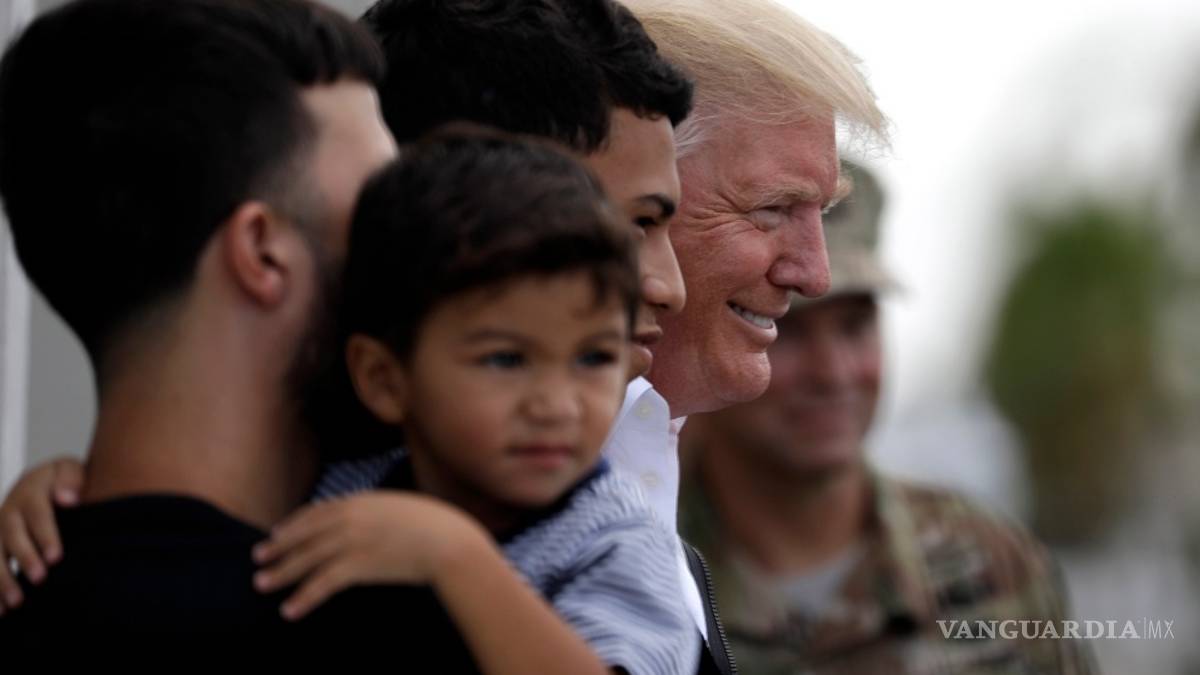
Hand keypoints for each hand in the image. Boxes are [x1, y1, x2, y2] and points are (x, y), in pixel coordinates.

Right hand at [0, 457, 83, 612]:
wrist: (43, 482)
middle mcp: (9, 510)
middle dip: (25, 558)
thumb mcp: (68, 470)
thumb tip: (67, 498)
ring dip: (2, 579)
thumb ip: (70, 481)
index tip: (56, 557)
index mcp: (30, 491)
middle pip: (12, 536)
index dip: (45, 536)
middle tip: (40, 579)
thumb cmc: (65, 480)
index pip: (38, 515)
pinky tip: (1, 611)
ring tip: (17, 602)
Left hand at [252, 490, 488, 620]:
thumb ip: (379, 512)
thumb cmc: (436, 526)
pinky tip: (289, 611)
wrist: (450, 543)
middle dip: (278, 547)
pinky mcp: (357, 565)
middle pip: (303, 534)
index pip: (317, 512)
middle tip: (258, 559)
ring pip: (306, 559)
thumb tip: (371, 521)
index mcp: (360, 500)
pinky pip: (322, 584)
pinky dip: (303, 598)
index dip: (293, 524)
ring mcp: (352, 540)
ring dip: (281, 573)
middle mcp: (350, 517)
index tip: (277, 533)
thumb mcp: (402, 508)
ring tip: (262, 585)